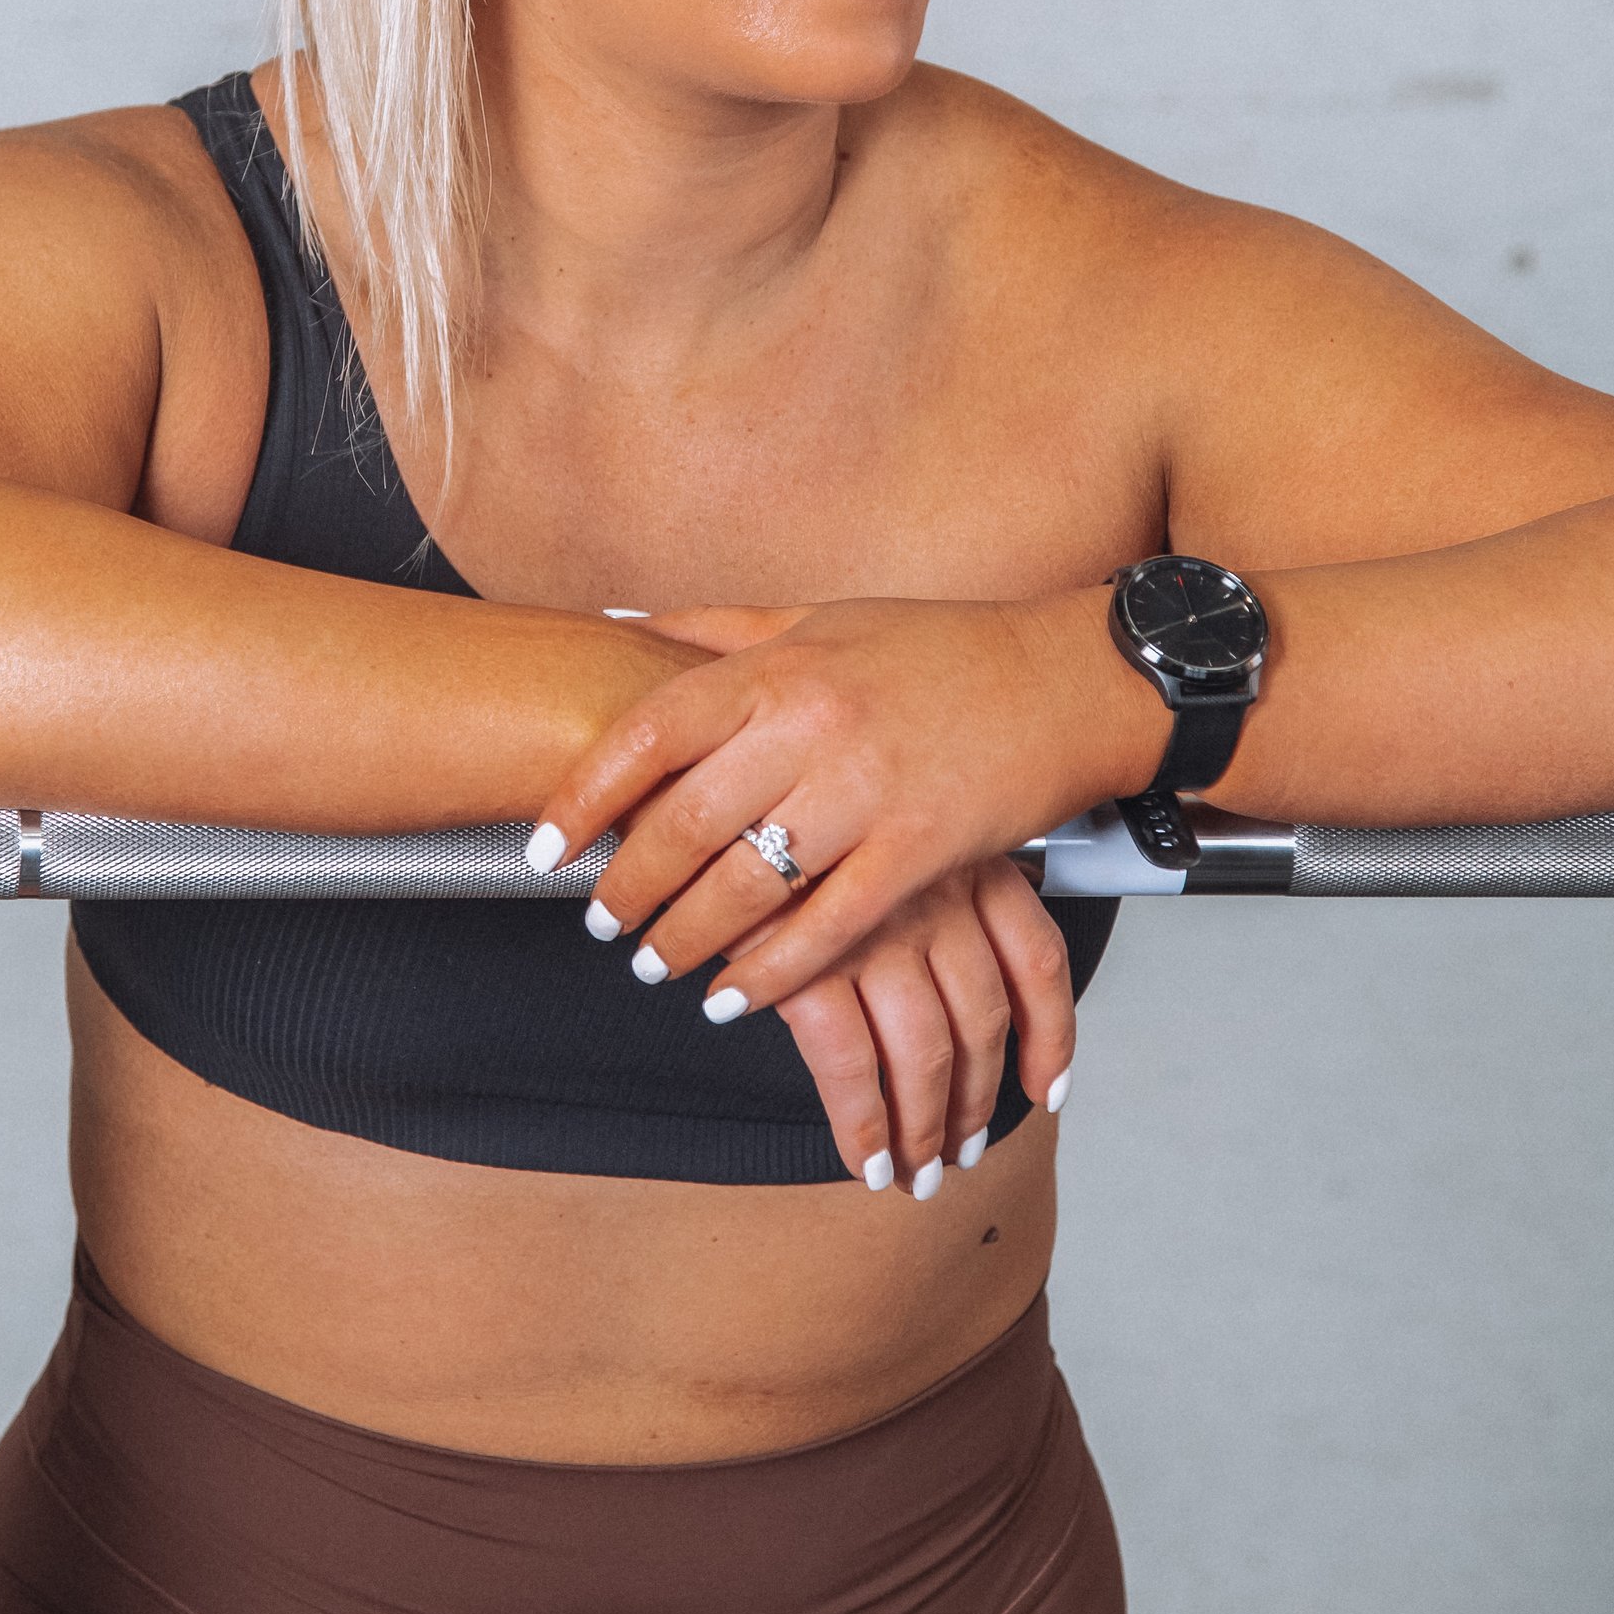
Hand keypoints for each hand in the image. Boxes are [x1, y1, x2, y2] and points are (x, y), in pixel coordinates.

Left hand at [537, 591, 1150, 1011]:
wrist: (1068, 680)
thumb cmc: (940, 651)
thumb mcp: (820, 618)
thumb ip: (717, 630)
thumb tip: (619, 625)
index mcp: (782, 669)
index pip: (650, 733)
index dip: (585, 796)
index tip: (545, 846)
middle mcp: (815, 728)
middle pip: (685, 824)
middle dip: (628, 888)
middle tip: (600, 923)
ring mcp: (868, 794)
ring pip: (747, 888)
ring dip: (686, 940)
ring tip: (656, 966)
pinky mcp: (920, 853)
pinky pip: (826, 930)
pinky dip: (770, 973)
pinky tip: (735, 995)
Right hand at [770, 855, 1075, 1194]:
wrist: (712, 794)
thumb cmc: (802, 822)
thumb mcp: (890, 831)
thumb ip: (932, 892)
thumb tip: (957, 982)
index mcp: (966, 862)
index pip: (1038, 961)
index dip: (1051, 1038)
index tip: (1044, 1089)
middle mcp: (935, 896)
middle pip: (982, 1025)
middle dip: (974, 1104)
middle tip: (959, 1151)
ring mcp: (876, 933)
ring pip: (925, 1056)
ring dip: (923, 1131)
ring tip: (912, 1172)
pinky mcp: (811, 965)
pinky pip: (852, 1068)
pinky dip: (862, 1127)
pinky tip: (863, 1159)